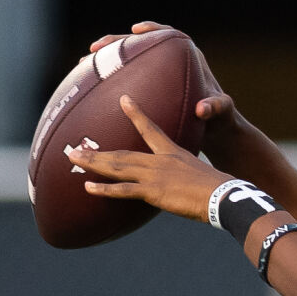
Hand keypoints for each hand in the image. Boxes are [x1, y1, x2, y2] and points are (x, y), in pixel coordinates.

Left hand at [72, 94, 229, 223]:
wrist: (223, 195)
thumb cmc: (218, 188)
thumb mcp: (202, 175)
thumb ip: (186, 177)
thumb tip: (182, 184)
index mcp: (173, 153)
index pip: (151, 129)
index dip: (136, 114)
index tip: (124, 99)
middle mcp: (160, 161)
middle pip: (123, 152)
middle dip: (98, 150)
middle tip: (74, 148)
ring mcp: (155, 175)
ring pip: (118, 166)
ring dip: (93, 162)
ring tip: (73, 158)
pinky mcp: (154, 191)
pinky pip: (123, 190)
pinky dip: (104, 189)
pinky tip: (88, 187)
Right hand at [90, 22, 241, 156]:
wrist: (213, 128)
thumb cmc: (220, 116)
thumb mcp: (221, 111)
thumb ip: (215, 107)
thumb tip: (202, 109)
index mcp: (189, 58)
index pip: (169, 34)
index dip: (152, 28)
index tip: (136, 30)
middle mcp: (171, 62)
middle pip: (140, 44)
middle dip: (117, 42)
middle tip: (97, 47)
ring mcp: (157, 75)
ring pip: (128, 59)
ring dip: (106, 58)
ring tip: (84, 61)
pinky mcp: (148, 87)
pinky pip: (125, 79)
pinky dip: (109, 79)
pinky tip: (89, 86)